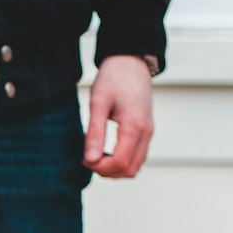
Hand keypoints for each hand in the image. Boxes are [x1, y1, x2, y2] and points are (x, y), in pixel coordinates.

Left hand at [83, 55, 154, 178]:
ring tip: (96, 153)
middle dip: (106, 171)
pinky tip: (106, 148)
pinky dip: (121, 160)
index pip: (120, 163)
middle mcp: (146, 133)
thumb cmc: (113, 78)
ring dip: (114, 168)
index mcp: (134, 126)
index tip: (84, 158)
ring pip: (135, 167)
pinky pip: (137, 157)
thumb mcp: (98, 103)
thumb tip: (90, 160)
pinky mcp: (147, 131)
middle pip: (129, 170)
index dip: (99, 167)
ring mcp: (149, 133)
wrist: (130, 62)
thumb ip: (95, 133)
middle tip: (88, 157)